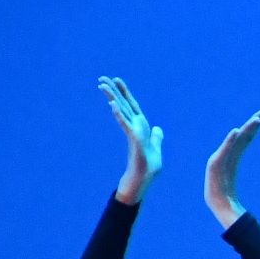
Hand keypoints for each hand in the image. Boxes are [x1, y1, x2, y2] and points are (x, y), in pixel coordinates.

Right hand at [100, 76, 162, 203]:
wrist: (144, 180)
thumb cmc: (148, 168)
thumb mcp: (156, 149)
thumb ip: (156, 138)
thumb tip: (158, 128)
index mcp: (141, 127)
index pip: (132, 106)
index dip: (125, 93)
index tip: (117, 80)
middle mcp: (135, 127)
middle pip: (124, 105)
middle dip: (114, 91)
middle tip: (102, 77)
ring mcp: (133, 133)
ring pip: (122, 111)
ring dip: (112, 97)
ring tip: (102, 85)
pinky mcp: (134, 140)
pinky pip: (126, 125)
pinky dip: (120, 115)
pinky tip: (113, 105)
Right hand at [204, 110, 259, 228]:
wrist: (218, 203)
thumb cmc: (225, 192)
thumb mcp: (233, 173)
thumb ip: (237, 161)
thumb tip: (244, 156)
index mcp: (234, 155)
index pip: (246, 137)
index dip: (253, 126)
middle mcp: (228, 153)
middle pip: (243, 136)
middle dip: (253, 123)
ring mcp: (222, 157)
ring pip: (237, 141)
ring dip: (247, 129)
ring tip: (257, 120)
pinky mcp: (216, 163)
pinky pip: (225, 150)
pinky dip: (230, 140)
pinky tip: (235, 132)